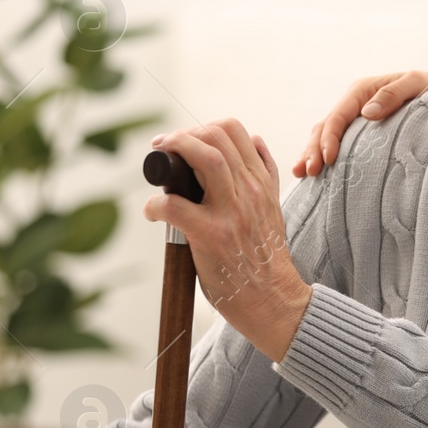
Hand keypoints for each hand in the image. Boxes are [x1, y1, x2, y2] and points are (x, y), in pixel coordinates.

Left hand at [143, 118, 311, 360]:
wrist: (274, 299)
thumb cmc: (266, 259)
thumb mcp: (274, 208)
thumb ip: (265, 175)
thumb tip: (254, 141)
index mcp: (262, 183)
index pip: (235, 132)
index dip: (203, 128)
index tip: (186, 140)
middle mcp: (250, 191)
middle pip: (217, 137)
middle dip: (183, 135)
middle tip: (165, 147)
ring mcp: (232, 212)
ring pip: (203, 158)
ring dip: (173, 152)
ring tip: (159, 164)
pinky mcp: (211, 235)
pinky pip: (174, 205)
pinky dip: (155, 205)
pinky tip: (153, 213)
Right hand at [292, 69, 427, 177]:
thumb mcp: (417, 84)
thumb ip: (394, 94)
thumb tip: (368, 112)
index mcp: (362, 90)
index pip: (338, 116)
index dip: (329, 138)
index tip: (329, 159)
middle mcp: (355, 103)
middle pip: (325, 127)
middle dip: (314, 149)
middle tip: (310, 172)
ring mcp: (356, 118)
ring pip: (325, 135)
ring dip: (312, 153)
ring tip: (302, 174)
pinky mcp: (361, 132)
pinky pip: (337, 143)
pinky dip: (323, 155)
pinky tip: (315, 173)